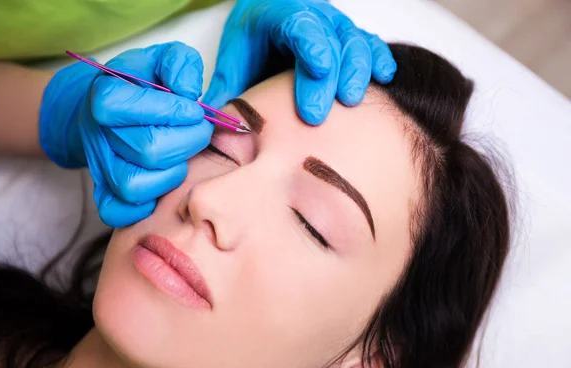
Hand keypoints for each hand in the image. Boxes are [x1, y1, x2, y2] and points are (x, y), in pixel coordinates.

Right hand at [39, 42, 213, 227]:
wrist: (107, 108)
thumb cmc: (140, 84)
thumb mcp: (160, 60)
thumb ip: (179, 64)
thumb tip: (188, 90)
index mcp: (105, 96)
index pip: (134, 109)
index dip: (173, 111)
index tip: (194, 108)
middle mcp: (97, 134)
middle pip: (148, 151)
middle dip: (187, 142)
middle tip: (201, 132)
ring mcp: (99, 166)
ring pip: (134, 187)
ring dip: (171, 174)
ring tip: (183, 158)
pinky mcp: (103, 191)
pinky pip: (116, 212)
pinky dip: (143, 207)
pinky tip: (163, 184)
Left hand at [202, 0, 396, 124]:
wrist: (267, 23)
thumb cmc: (251, 43)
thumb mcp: (232, 62)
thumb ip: (226, 89)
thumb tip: (212, 125)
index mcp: (278, 13)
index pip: (300, 26)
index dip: (312, 49)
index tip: (317, 75)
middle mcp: (313, 15)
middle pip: (331, 39)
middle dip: (328, 77)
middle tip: (317, 115)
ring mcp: (336, 26)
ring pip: (356, 40)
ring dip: (357, 71)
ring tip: (351, 101)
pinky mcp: (350, 40)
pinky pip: (371, 44)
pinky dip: (378, 60)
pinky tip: (383, 78)